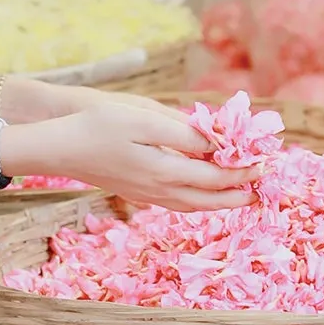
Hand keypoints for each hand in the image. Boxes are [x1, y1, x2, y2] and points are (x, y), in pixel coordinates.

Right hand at [0, 91, 251, 213]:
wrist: (57, 146)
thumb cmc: (96, 124)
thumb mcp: (143, 118)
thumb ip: (182, 132)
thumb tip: (215, 142)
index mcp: (164, 170)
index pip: (216, 176)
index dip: (244, 170)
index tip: (266, 163)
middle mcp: (158, 189)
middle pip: (209, 199)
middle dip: (238, 194)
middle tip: (262, 188)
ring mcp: (146, 195)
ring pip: (192, 205)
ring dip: (219, 202)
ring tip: (240, 196)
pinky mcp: (135, 193)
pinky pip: (176, 203)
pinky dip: (197, 201)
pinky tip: (200, 193)